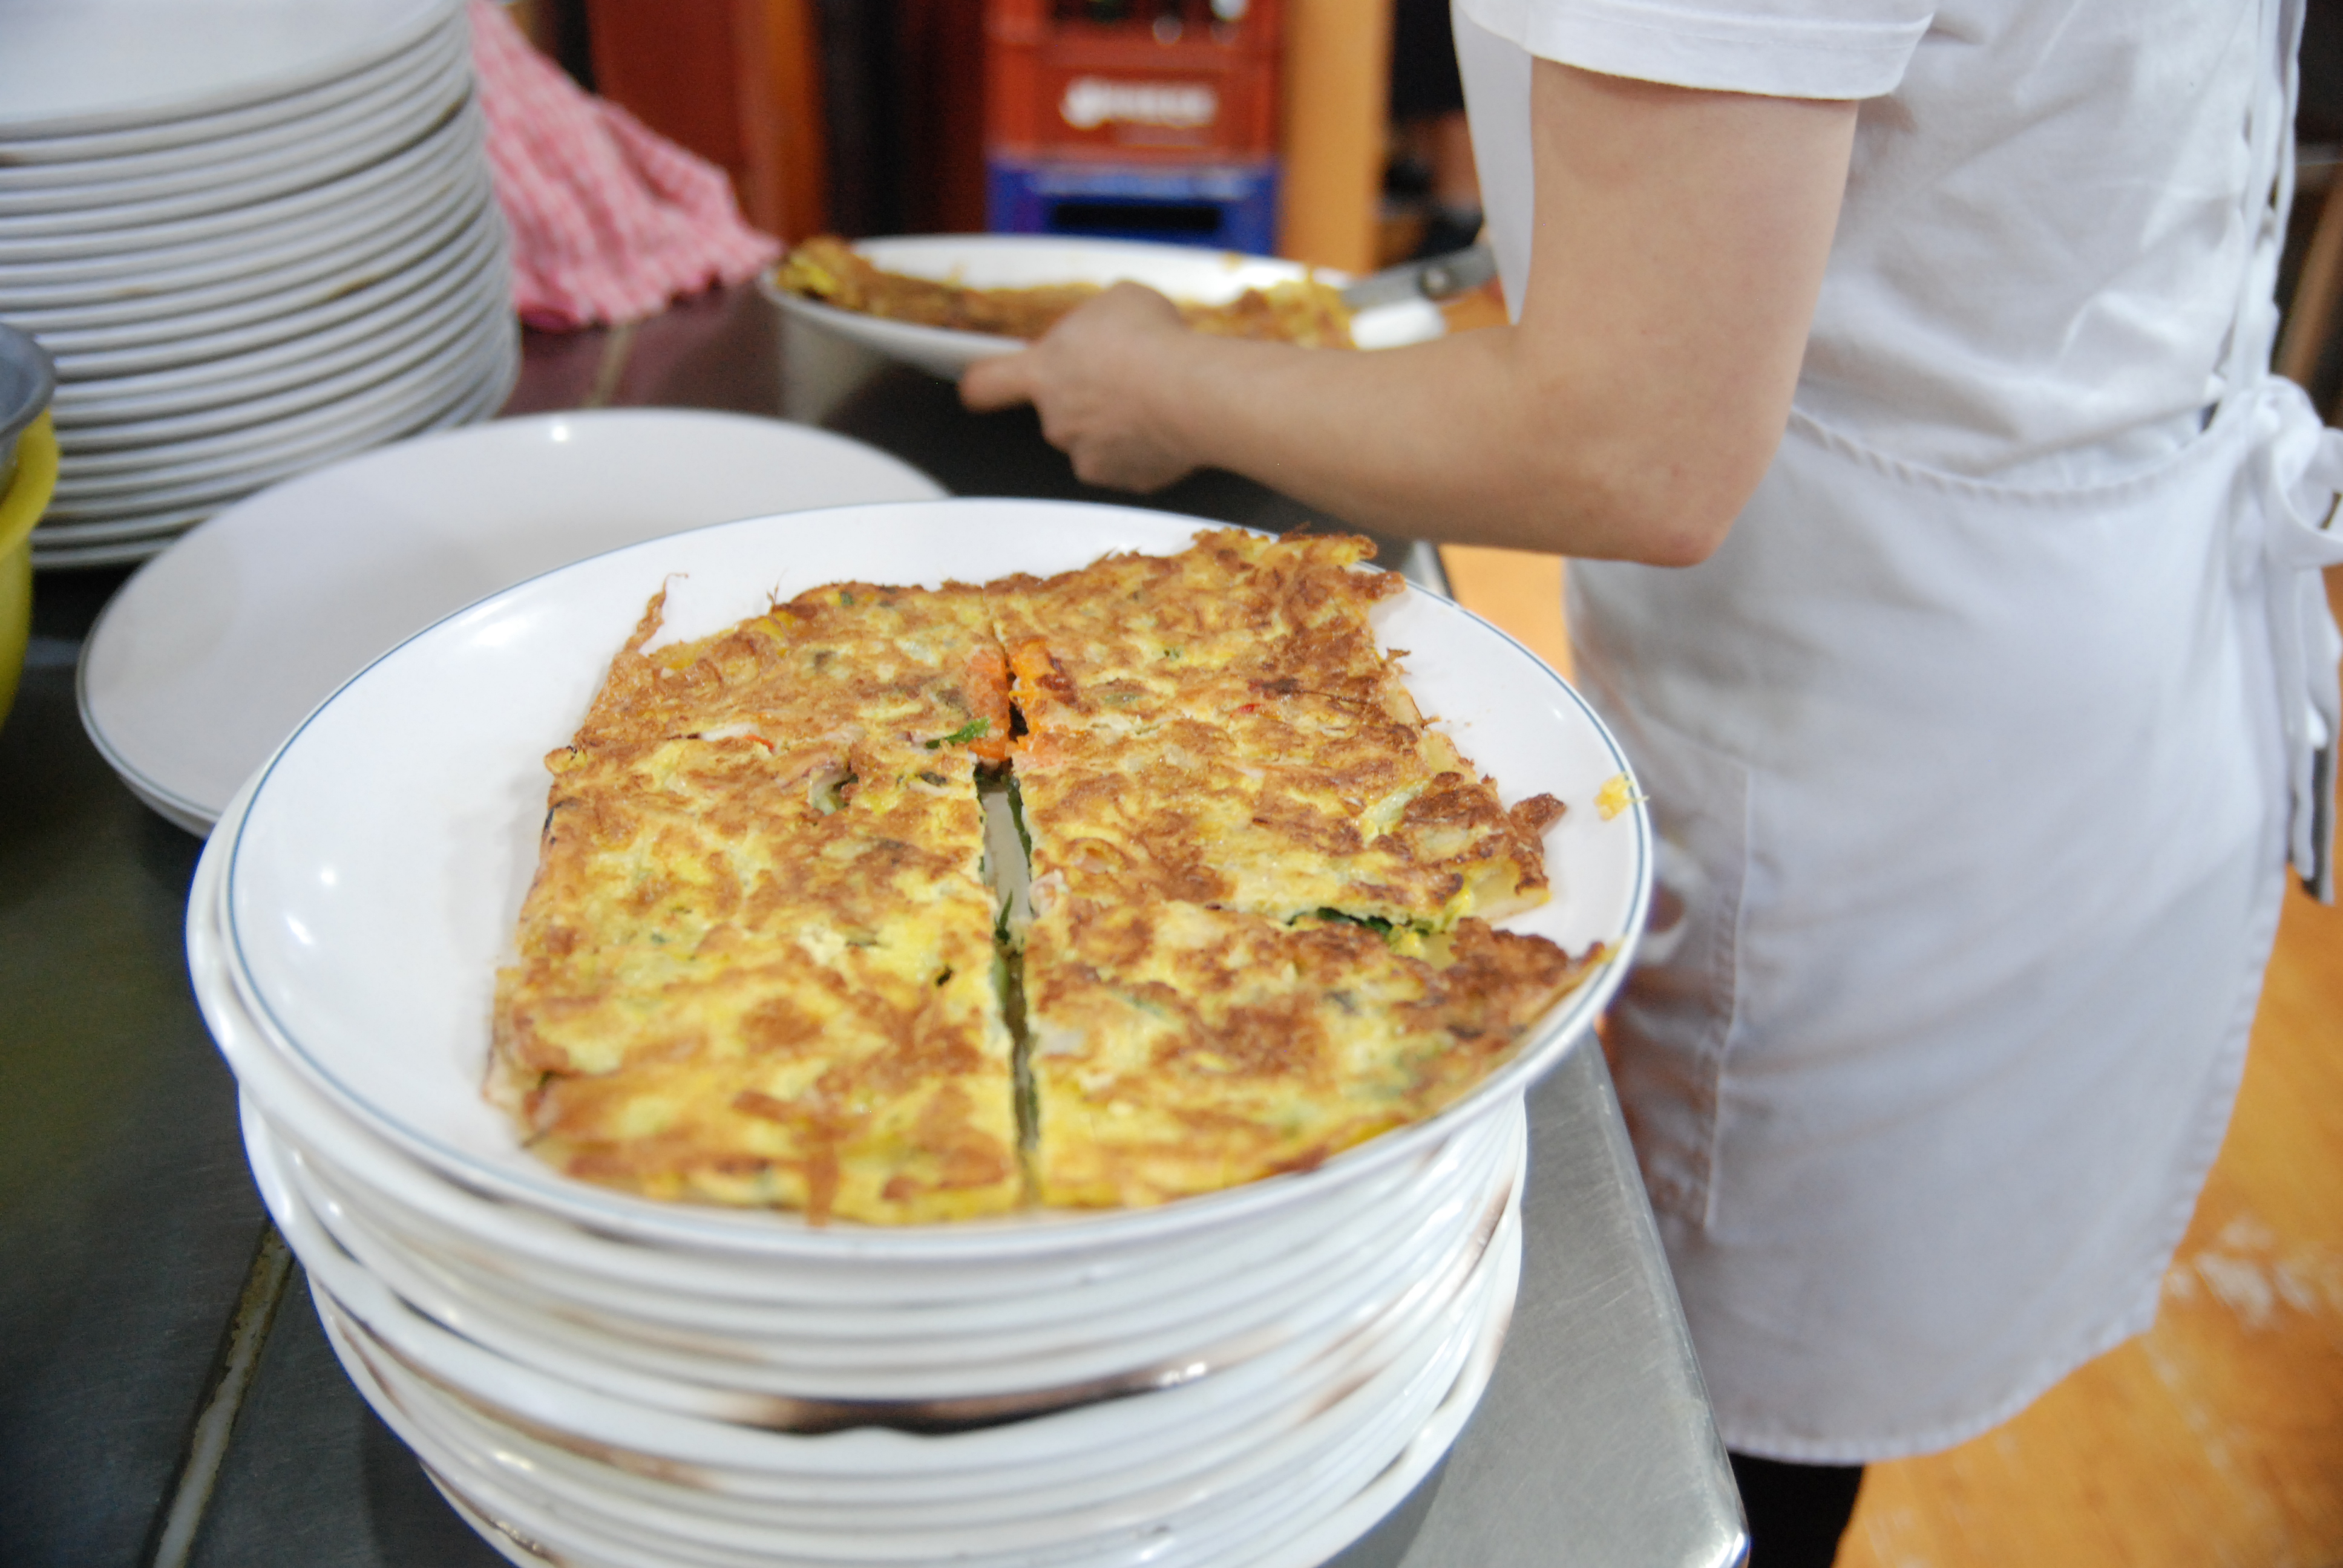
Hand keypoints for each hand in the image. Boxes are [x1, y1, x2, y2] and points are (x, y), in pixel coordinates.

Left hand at [959, 282, 1200, 491]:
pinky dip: (1149, 446)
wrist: (1195, 393)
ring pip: (1096, 439)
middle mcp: (1057, 422)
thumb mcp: (1118, 300)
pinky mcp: (1129, 480)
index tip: (984, 385)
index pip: (986, 385)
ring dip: (1117, 422)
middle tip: (1122, 374)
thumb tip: (1104, 327)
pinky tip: (1171, 421)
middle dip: (1084, 396)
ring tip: (1155, 397)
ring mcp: (1090, 457)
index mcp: (1043, 373)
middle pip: (1058, 411)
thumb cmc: (1153, 342)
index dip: (984, 384)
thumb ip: (1095, 320)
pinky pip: (1133, 461)